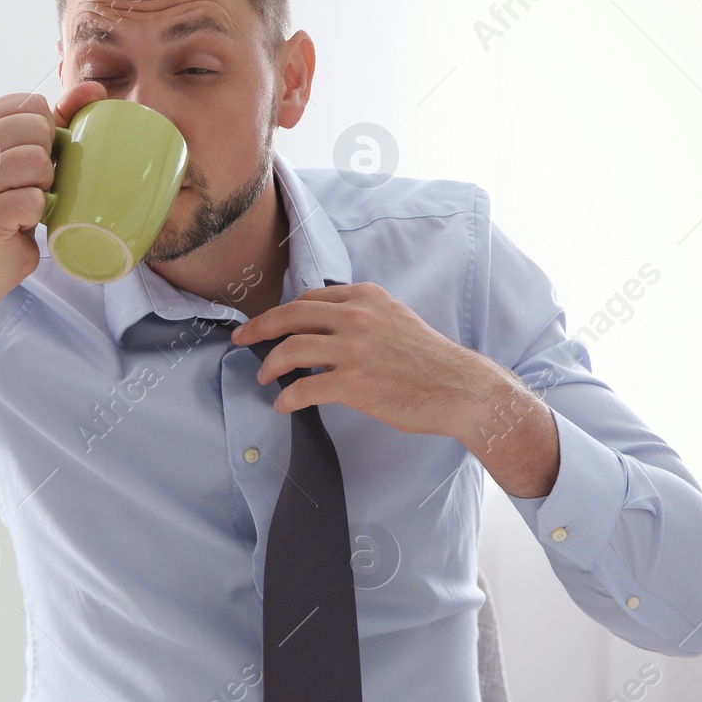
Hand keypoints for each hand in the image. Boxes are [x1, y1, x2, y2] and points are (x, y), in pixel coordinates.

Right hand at [0, 80, 107, 285]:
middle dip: (44, 159)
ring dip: (43, 186)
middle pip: (37, 129)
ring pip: (38, 162)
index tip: (26, 157)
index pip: (33, 104)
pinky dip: (38, 213)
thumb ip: (58, 117)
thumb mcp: (25, 150)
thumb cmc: (6, 198)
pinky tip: (19, 220)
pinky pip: (36, 200)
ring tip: (23, 199)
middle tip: (26, 183)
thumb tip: (95, 89)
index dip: (44, 132)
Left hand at [232, 282, 559, 495]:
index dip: (281, 312)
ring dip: (270, 365)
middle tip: (242, 341)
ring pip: (291, 349)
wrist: (459, 387)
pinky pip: (305, 387)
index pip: (309, 299)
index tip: (266, 324)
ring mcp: (355, 349)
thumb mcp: (395, 317)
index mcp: (366, 297)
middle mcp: (357, 316)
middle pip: (290, 316)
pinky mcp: (355, 383)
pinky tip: (284, 405)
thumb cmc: (429, 359)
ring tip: (263, 378)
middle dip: (259, 329)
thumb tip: (323, 325)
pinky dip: (287, 398)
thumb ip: (360, 314)